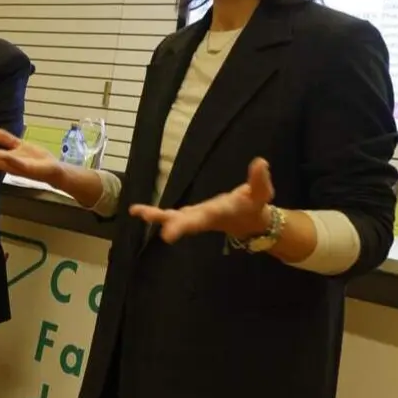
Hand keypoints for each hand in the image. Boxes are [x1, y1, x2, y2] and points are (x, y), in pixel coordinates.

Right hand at [0, 128, 62, 184]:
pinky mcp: (30, 168)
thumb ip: (5, 139)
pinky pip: (18, 163)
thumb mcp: (19, 146)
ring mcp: (18, 167)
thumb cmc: (37, 160)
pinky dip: (10, 159)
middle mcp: (8, 164)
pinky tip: (1, 154)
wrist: (56, 171)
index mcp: (5, 158)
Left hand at [130, 158, 275, 243]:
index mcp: (218, 214)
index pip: (201, 219)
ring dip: (155, 215)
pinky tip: (139, 211)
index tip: (167, 235)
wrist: (251, 223)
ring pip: (173, 218)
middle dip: (168, 222)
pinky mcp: (192, 214)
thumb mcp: (262, 194)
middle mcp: (204, 218)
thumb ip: (260, 180)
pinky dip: (157, 214)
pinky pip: (171, 215)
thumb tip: (261, 162)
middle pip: (184, 221)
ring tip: (136, 211)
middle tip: (148, 219)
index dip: (184, 225)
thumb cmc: (255, 207)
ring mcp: (196, 217)